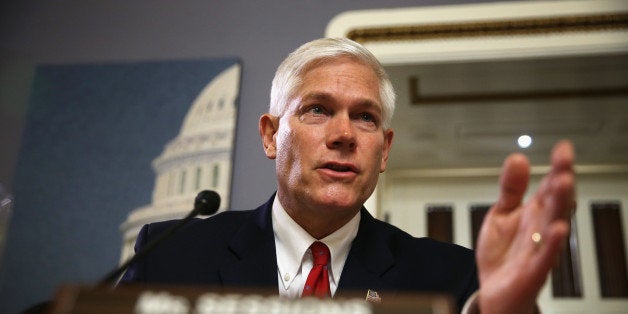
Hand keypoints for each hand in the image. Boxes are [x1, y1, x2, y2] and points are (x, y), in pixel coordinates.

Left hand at [476, 141, 575, 313]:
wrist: (495, 291)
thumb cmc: (503, 253)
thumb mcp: (502, 213)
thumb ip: (510, 188)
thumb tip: (517, 158)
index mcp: (535, 212)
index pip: (549, 186)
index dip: (557, 167)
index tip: (563, 148)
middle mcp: (541, 229)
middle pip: (555, 203)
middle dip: (561, 183)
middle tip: (565, 164)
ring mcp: (540, 249)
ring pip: (554, 225)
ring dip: (560, 206)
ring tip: (564, 185)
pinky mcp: (533, 271)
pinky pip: (545, 256)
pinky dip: (551, 244)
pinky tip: (558, 229)